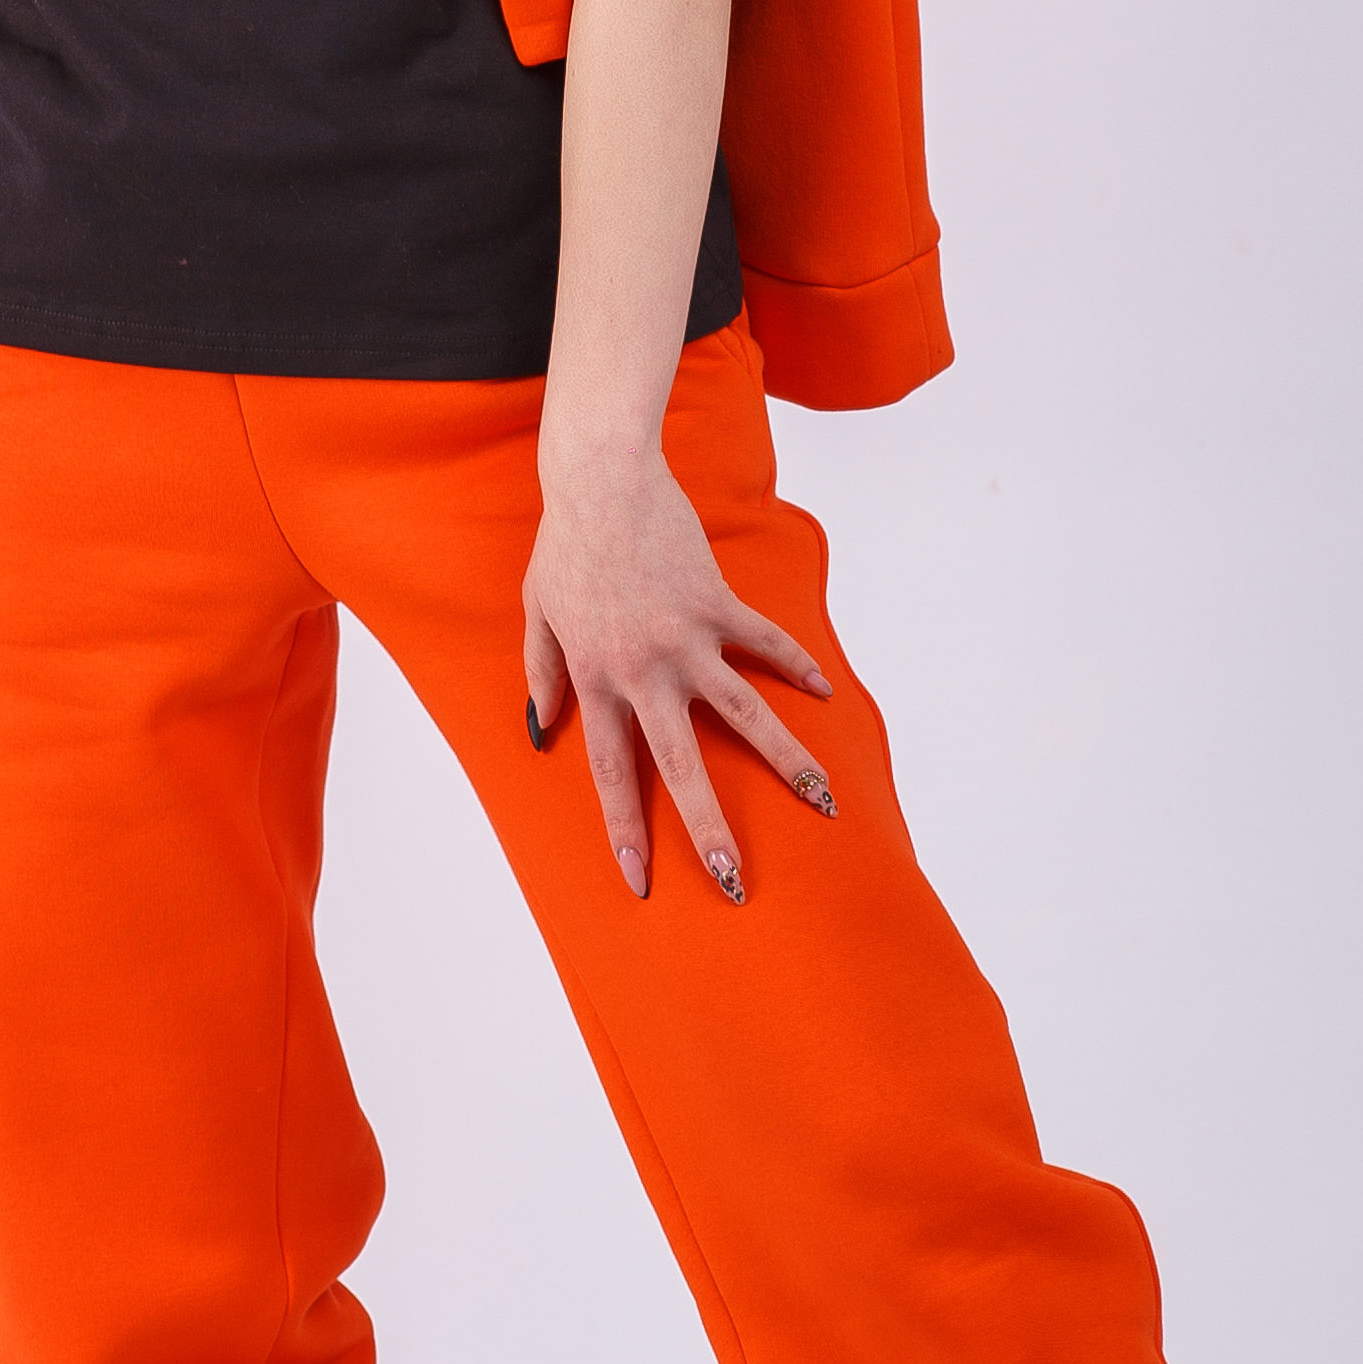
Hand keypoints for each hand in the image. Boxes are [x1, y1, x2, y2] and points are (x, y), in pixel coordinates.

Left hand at [522, 436, 836, 904]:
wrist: (602, 480)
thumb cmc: (564, 547)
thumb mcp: (538, 616)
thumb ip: (541, 675)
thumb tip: (539, 731)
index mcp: (595, 682)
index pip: (612, 774)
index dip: (627, 832)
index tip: (640, 883)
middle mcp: (644, 672)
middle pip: (681, 767)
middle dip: (710, 830)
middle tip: (735, 882)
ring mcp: (687, 639)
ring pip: (744, 715)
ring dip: (787, 762)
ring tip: (824, 803)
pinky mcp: (720, 604)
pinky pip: (766, 644)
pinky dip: (796, 666)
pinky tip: (822, 693)